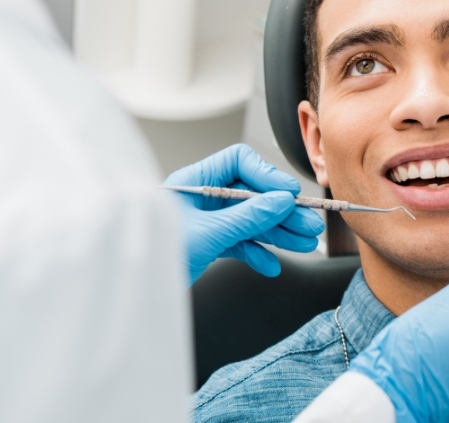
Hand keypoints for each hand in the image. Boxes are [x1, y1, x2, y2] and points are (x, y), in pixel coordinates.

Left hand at [163, 144, 323, 283]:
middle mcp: (201, 198)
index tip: (289, 194)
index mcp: (194, 181)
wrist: (134, 293)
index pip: (239, 163)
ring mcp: (206, 221)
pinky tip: (271, 265)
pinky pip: (240, 242)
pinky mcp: (208, 243)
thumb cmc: (154, 257)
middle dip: (281, 212)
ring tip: (302, 243)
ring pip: (250, 220)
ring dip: (277, 233)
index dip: (267, 176)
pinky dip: (257, 253)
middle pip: (252, 195)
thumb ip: (247, 217)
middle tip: (307, 224)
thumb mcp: (208, 233)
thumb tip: (281, 201)